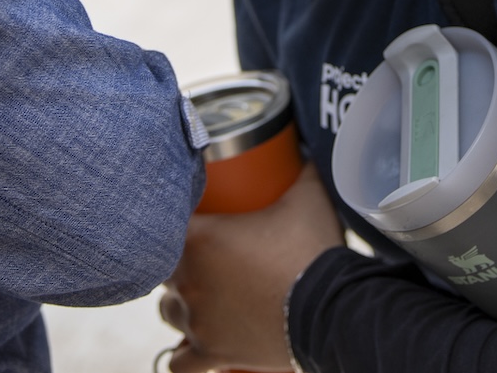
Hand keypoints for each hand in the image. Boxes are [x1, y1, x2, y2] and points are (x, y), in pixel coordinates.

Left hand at [161, 163, 343, 371]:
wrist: (332, 310)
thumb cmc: (314, 251)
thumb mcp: (308, 196)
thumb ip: (302, 167)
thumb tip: (308, 145)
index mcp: (198, 239)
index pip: (164, 223)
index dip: (176, 219)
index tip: (198, 218)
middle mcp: (188, 281)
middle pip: (164, 268)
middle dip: (182, 262)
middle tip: (211, 255)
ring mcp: (196, 321)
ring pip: (168, 311)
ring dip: (181, 302)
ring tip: (205, 295)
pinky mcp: (211, 353)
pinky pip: (179, 362)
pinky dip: (184, 353)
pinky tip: (194, 344)